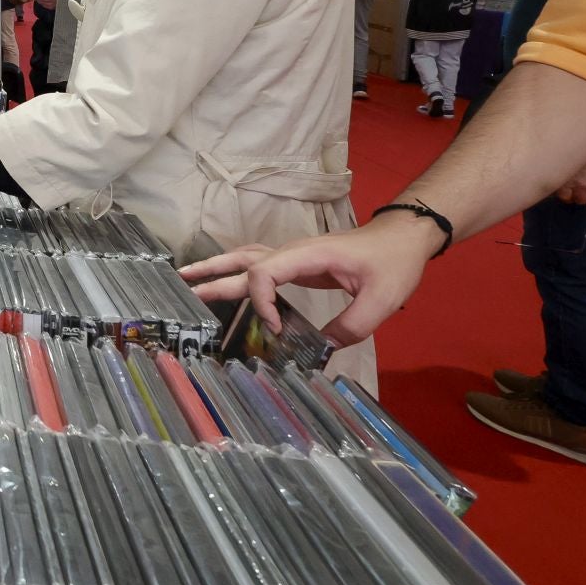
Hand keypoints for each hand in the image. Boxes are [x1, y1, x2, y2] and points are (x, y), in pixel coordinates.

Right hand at [177, 210, 446, 346]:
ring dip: (218, 268)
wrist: (403, 237)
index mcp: (307, 255)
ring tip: (189, 278)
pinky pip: (260, 266)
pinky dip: (238, 272)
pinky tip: (228, 282)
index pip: (264, 274)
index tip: (277, 330)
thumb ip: (352, 325)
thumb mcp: (382, 298)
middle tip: (182, 287)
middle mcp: (293, 253)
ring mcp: (294, 256)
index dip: (261, 303)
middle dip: (212, 274)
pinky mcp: (299, 264)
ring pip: (247, 258)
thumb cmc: (394, 262)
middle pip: (244, 261)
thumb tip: (323, 348)